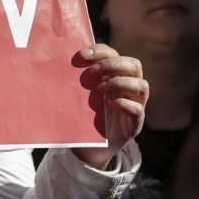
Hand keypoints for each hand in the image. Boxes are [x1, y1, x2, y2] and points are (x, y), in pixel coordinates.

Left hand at [72, 44, 147, 169]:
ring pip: (142, 85)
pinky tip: (108, 104)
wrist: (89, 148)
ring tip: (99, 89)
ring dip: (119, 82)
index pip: (115, 54)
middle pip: (134, 65)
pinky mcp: (135, 123)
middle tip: (92, 72)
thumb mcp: (79, 95)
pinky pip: (138, 109)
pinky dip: (124, 104)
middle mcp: (128, 88)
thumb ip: (75, 79)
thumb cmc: (83, 117)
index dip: (101, 51)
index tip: (82, 55)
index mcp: (115, 76)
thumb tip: (56, 62)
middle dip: (112, 64)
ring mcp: (135, 105)